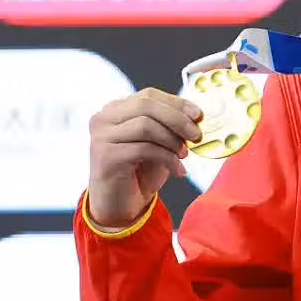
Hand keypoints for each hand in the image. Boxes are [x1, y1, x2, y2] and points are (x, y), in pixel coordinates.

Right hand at [86, 87, 201, 228]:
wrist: (118, 205)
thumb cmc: (140, 171)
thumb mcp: (158, 141)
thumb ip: (170, 124)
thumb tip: (197, 115)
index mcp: (116, 109)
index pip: (149, 95)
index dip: (177, 103)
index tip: (199, 115)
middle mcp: (104, 118)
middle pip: (146, 105)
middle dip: (177, 119)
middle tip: (196, 135)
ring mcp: (101, 137)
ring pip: (146, 126)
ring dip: (172, 140)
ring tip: (184, 154)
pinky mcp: (105, 156)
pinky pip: (144, 149)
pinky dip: (167, 158)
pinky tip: (177, 170)